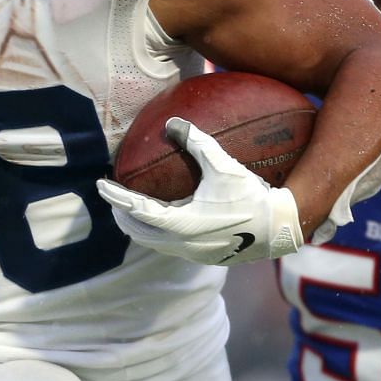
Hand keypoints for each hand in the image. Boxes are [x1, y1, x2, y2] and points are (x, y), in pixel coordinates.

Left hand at [96, 119, 303, 264]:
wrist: (279, 228)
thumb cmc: (252, 196)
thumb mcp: (224, 166)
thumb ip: (198, 143)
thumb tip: (173, 122)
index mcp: (182, 224)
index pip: (137, 210)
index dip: (116, 197)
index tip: (101, 185)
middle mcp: (182, 244)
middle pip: (138, 232)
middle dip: (121, 215)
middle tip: (112, 196)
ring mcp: (192, 254)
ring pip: (153, 243)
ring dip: (138, 227)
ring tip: (130, 209)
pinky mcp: (203, 257)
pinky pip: (169, 246)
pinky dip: (156, 233)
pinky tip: (162, 220)